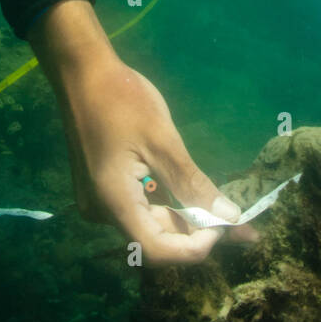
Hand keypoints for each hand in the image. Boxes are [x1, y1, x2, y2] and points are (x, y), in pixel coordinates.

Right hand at [30, 0, 257, 262]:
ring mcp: (100, 200)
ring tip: (222, 208)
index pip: (156, 250)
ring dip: (185, 217)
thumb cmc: (121, 100)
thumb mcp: (162, 140)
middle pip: (154, 237)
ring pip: (149, 222)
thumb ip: (193, 183)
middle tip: (238, 222)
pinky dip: (168, 203)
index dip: (194, 248)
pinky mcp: (103, 187)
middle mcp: (102, 211)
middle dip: (197, 232)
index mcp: (114, 202)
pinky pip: (139, 206)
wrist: (81, 71)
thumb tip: (230, 217)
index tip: (226, 228)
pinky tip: (191, 192)